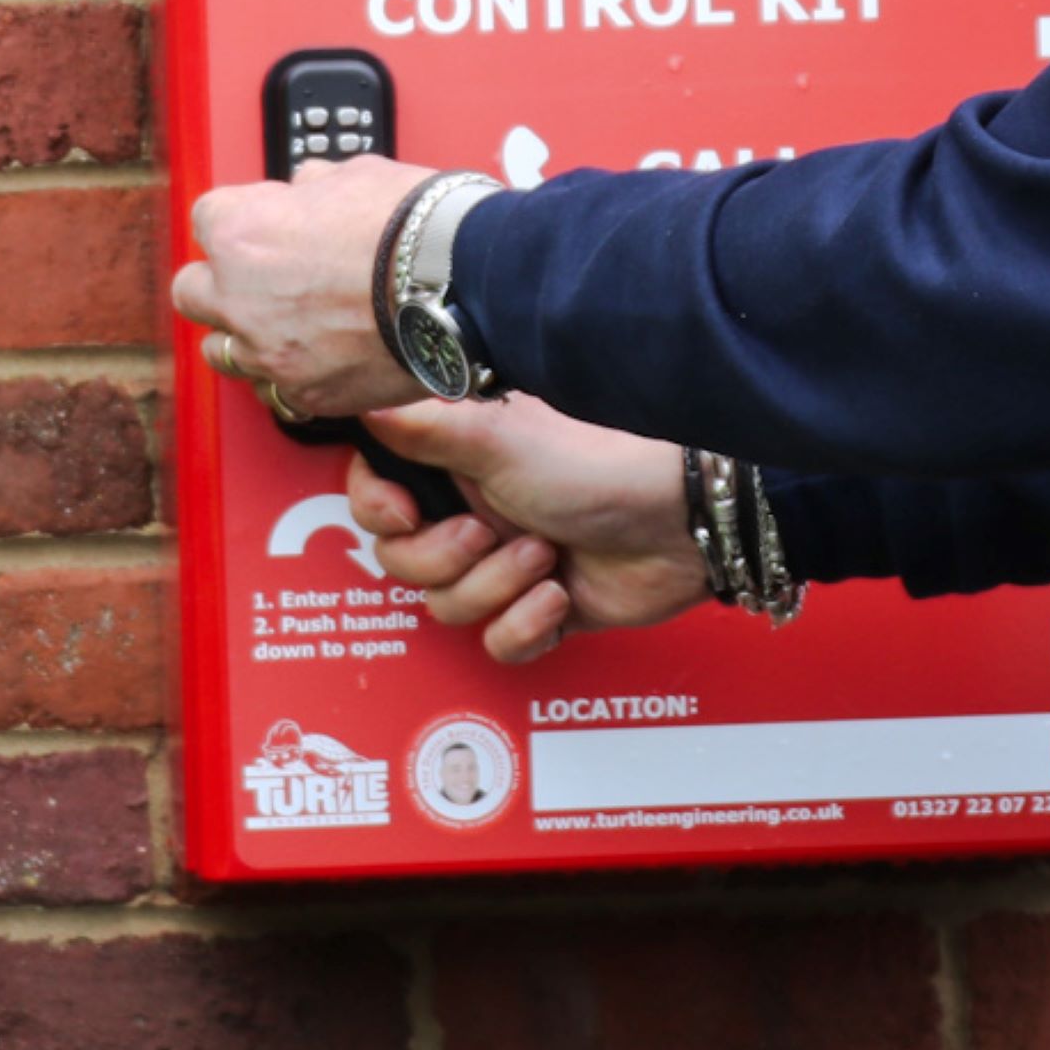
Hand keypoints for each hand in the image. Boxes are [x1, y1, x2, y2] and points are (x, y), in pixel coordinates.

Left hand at [173, 152, 424, 420]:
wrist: (464, 285)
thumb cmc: (414, 227)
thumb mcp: (355, 175)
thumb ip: (313, 188)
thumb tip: (308, 188)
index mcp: (241, 231)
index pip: (207, 218)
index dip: (244, 218)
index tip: (269, 222)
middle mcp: (239, 296)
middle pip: (193, 289)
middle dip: (221, 279)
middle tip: (259, 274)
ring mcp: (268, 351)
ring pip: (220, 350)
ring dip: (243, 334)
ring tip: (281, 323)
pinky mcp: (305, 394)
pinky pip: (274, 390)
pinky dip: (287, 375)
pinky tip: (313, 358)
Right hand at [348, 394, 711, 664]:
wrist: (684, 520)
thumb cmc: (600, 464)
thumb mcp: (500, 440)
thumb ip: (426, 428)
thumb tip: (365, 406)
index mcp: (459, 463)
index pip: (377, 493)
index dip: (377, 510)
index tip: (402, 512)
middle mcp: (477, 510)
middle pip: (403, 562)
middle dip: (443, 559)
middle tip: (490, 533)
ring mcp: (508, 563)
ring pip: (448, 607)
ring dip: (495, 589)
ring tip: (545, 558)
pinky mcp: (543, 609)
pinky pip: (497, 644)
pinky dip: (526, 627)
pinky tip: (561, 598)